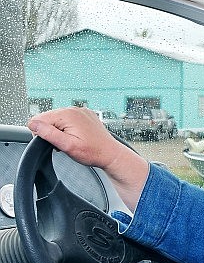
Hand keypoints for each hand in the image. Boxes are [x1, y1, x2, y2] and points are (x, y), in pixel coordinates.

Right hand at [28, 107, 148, 210]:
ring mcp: (80, 111)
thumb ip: (48, 133)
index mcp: (68, 114)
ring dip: (59, 130)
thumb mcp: (67, 146)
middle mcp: (74, 109)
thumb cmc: (92, 152)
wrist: (110, 153)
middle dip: (50, 131)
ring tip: (71, 140)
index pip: (38, 119)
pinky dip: (67, 128)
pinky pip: (67, 119)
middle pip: (47, 118)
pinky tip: (76, 136)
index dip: (41, 133)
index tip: (53, 142)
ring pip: (56, 119)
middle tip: (63, 143)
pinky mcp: (84, 115)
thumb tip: (33, 124)